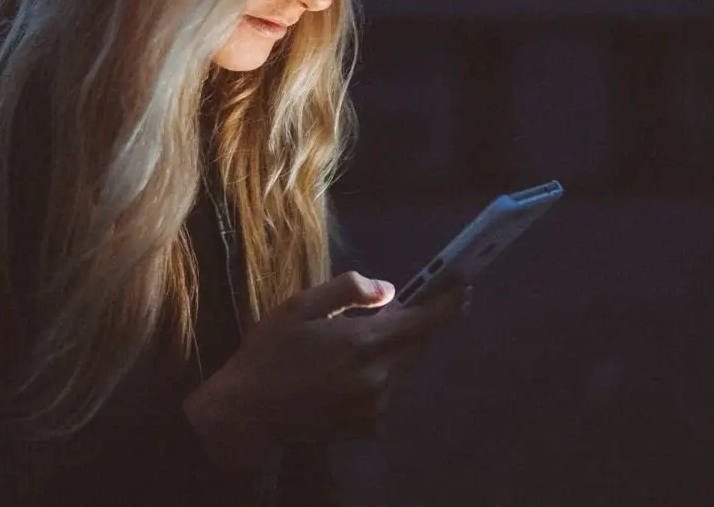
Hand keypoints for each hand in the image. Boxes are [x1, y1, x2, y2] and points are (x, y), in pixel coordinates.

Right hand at [182, 271, 468, 468]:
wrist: (249, 414)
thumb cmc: (270, 354)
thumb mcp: (300, 306)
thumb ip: (348, 291)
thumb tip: (389, 291)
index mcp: (365, 342)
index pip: (425, 320)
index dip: (448, 302)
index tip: (464, 287)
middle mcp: (379, 377)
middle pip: (416, 344)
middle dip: (413, 324)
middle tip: (391, 311)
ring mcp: (376, 406)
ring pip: (400, 368)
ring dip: (389, 352)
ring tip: (348, 347)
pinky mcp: (369, 426)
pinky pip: (384, 392)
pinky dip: (374, 377)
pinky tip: (339, 376)